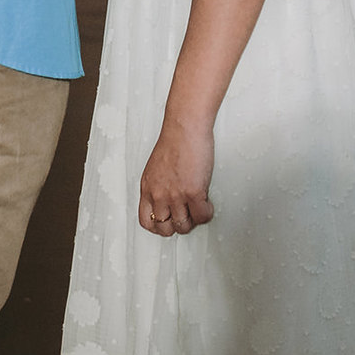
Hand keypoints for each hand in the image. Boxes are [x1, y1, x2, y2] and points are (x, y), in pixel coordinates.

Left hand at [138, 115, 214, 235]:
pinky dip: (207, 213)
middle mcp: (159, 194)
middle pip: (166, 228)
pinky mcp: (193, 192)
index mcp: (148, 188)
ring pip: (184, 226)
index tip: (169, 222)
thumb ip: (158, 186)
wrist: (185, 126)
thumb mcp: (156, 167)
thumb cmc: (174, 140)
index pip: (146, 222)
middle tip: (188, 214)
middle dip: (179, 225)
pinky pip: (202, 216)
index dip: (159, 227)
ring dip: (194, 220)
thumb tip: (167, 199)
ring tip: (199, 207)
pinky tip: (207, 203)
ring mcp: (175, 195)